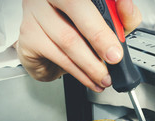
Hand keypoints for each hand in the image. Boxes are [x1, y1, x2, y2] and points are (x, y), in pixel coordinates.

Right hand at [15, 0, 141, 91]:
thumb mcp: (104, 20)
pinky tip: (88, 79)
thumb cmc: (75, 28)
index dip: (102, 22)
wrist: (46, 45)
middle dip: (99, 41)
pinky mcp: (28, 37)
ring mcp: (34, 14)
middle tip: (113, 60)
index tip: (116, 44)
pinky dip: (77, 73)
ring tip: (103, 77)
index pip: (86, 0)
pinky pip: (57, 57)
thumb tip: (126, 7)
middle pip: (76, 12)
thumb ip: (120, 15)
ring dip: (90, 65)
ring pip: (67, 40)